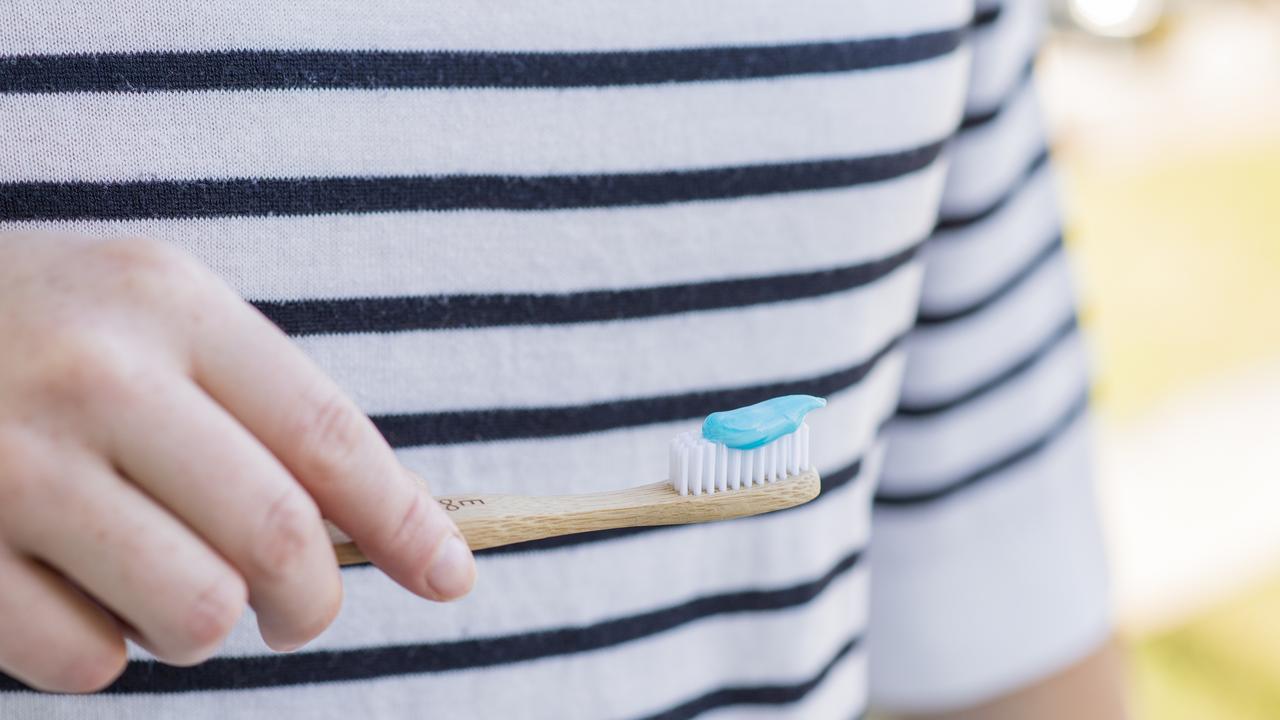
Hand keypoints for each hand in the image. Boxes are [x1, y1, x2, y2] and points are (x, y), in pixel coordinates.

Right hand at [0, 233, 475, 692]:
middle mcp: (96, 375)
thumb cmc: (35, 331)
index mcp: (169, 305)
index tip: (452, 578)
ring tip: (162, 583)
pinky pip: (86, 660)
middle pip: (277, 538)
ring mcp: (9, 465)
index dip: (404, 520)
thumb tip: (383, 531)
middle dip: (310, 602)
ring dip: (203, 628)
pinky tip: (72, 594)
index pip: (327, 433)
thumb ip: (257, 409)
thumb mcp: (151, 321)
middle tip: (294, 612)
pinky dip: (103, 652)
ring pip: (193, 615)